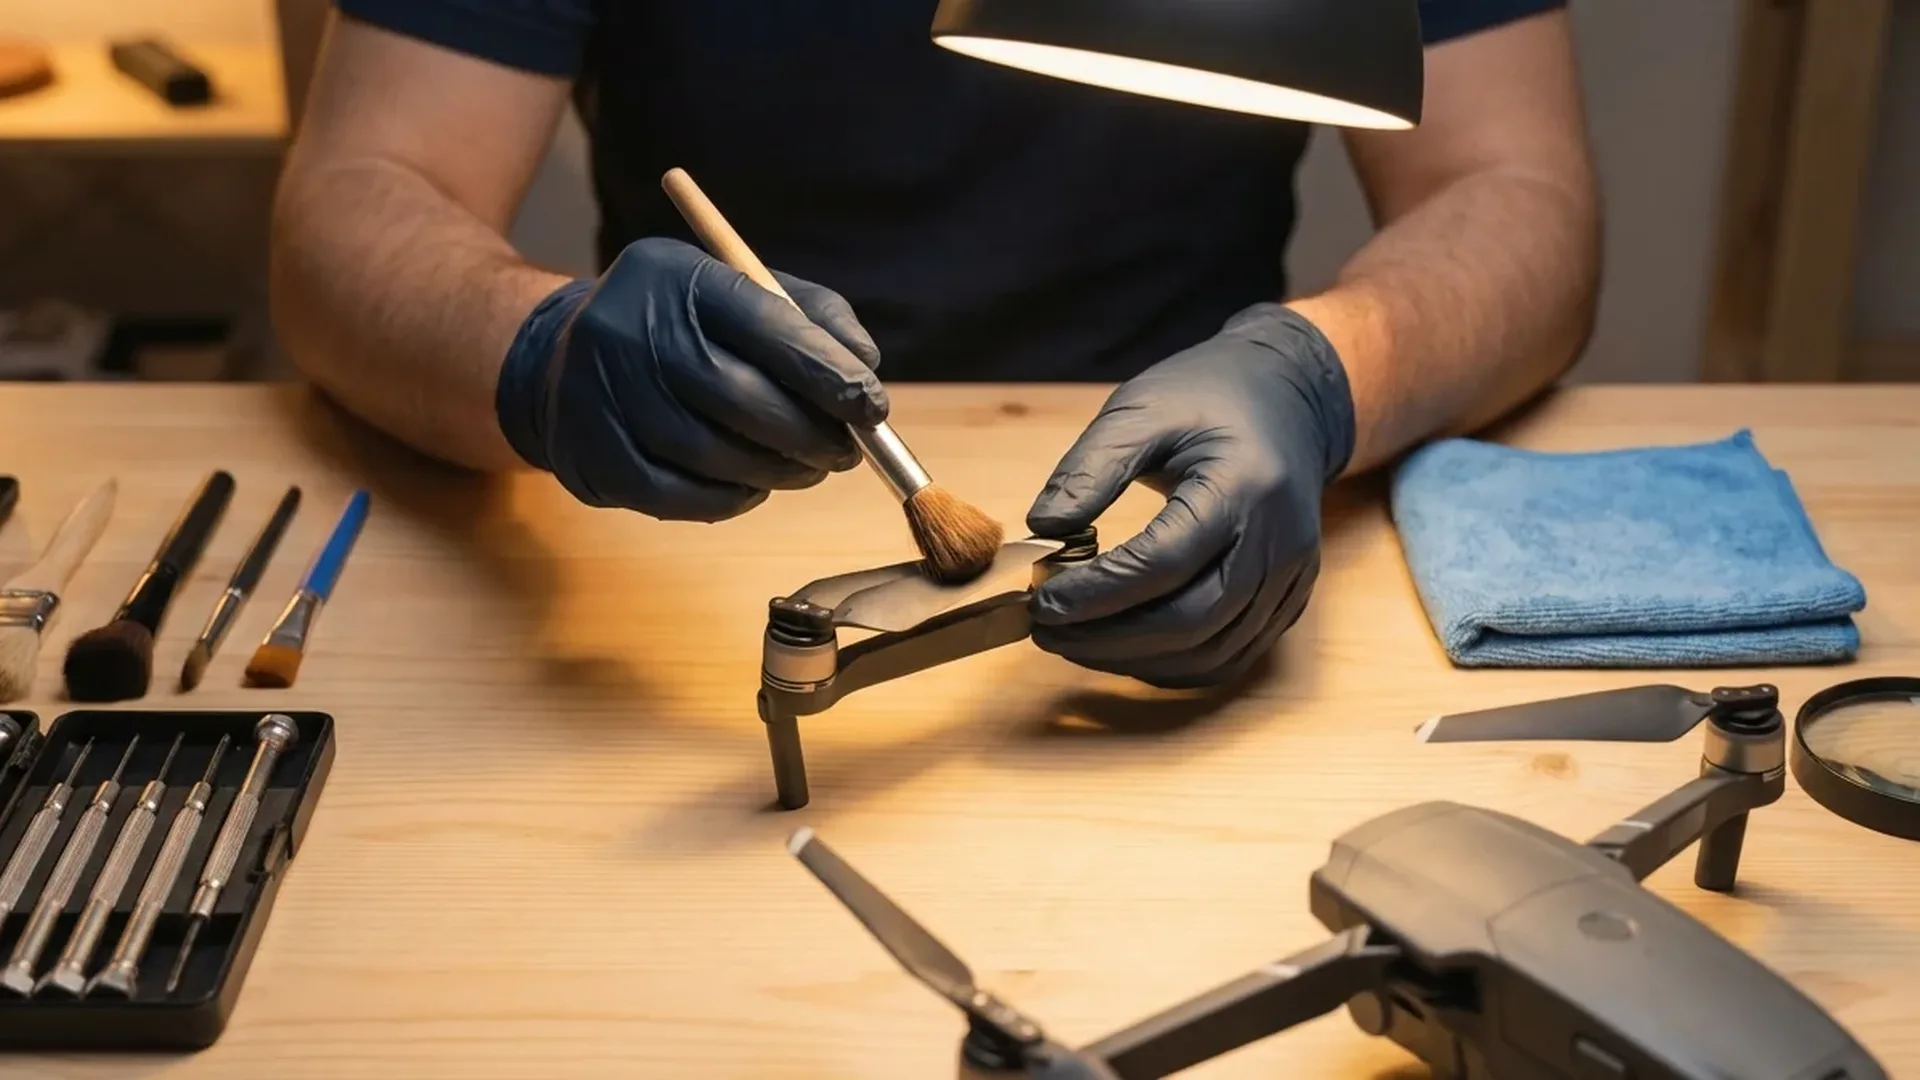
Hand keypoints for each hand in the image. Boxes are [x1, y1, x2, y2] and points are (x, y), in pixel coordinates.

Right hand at [495, 236, 886, 520]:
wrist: (561, 358)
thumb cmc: (680, 325)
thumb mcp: (741, 292)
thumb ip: (813, 318)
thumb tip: (865, 371)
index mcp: (676, 276)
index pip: (764, 323)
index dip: (826, 371)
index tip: (872, 406)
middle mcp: (629, 331)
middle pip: (738, 396)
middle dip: (809, 432)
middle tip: (848, 451)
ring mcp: (601, 398)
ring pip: (714, 453)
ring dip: (779, 470)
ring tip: (808, 467)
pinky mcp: (592, 457)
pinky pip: (682, 495)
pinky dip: (734, 497)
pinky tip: (754, 484)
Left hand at [1025, 303, 1355, 688]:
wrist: (1290, 400)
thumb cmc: (1211, 396)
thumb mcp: (1142, 409)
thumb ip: (1090, 468)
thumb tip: (1042, 529)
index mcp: (1244, 486)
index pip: (1164, 562)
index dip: (1097, 592)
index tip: (1042, 600)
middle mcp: (1278, 542)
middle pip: (1190, 622)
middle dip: (1108, 638)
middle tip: (1046, 630)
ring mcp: (1290, 578)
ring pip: (1210, 653)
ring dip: (1134, 660)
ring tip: (1074, 641)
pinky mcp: (1289, 600)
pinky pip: (1229, 657)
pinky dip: (1171, 665)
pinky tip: (1125, 648)